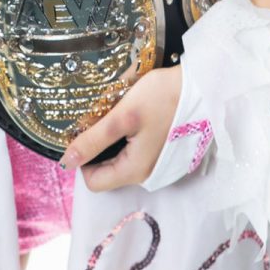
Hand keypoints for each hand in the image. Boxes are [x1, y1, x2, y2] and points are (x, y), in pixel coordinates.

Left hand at [58, 65, 182, 191]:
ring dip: (114, 140)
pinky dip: (129, 138)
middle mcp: (147, 176)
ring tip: (118, 114)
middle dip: (99, 147)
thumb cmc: (162, 98)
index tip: (87, 131)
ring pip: (121, 160)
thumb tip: (66, 162)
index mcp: (134, 172)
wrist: (202, 88)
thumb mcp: (122, 116)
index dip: (84, 158)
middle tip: (102, 118)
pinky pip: (137, 153)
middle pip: (107, 171)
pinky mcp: (165, 155)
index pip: (93, 181)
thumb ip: (93, 139)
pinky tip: (136, 117)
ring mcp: (158, 166)